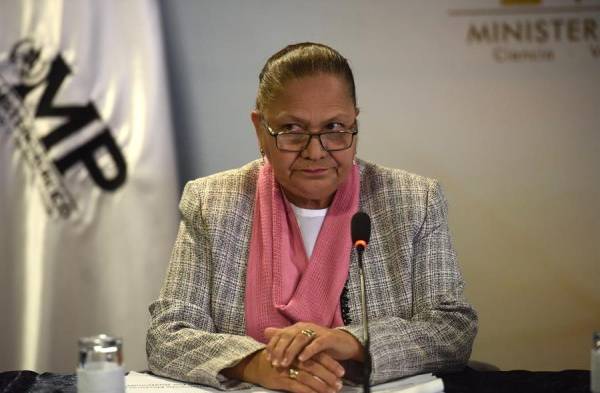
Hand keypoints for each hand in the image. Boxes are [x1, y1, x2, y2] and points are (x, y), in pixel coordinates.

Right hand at [224, 349, 343, 392]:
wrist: (255, 364)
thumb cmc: (277, 358)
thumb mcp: (292, 352)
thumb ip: (306, 354)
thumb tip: (326, 358)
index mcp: (298, 349)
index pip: (318, 355)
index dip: (331, 363)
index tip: (342, 372)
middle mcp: (293, 358)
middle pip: (315, 366)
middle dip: (329, 376)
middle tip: (340, 384)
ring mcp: (286, 369)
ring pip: (307, 377)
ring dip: (321, 386)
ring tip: (332, 391)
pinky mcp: (280, 379)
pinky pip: (296, 386)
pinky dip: (307, 391)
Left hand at [264, 322, 363, 368]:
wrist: (343, 343)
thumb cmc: (320, 345)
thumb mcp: (301, 343)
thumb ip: (284, 337)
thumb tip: (265, 331)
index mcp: (297, 328)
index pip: (281, 334)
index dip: (273, 345)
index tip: (267, 358)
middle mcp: (305, 327)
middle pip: (288, 335)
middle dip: (280, 350)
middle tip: (275, 363)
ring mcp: (317, 331)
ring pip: (300, 339)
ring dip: (291, 351)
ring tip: (285, 363)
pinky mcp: (328, 338)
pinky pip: (317, 343)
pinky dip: (309, 351)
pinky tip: (302, 359)